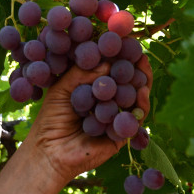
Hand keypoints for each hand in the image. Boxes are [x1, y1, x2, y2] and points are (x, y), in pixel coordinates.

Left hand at [21, 56, 152, 185]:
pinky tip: (142, 93)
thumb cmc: (50, 119)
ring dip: (142, 82)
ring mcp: (116, 116)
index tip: (124, 41)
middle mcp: (107, 100)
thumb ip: (81, 74)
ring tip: (143, 69)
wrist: (49, 152)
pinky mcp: (122, 134)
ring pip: (135, 98)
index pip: (110, 68)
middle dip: (135, 67)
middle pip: (127, 81)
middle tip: (140, 54)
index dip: (117, 56)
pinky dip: (141, 105)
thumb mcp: (61, 89)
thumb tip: (108, 63)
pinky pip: (136, 119)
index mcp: (93, 88)